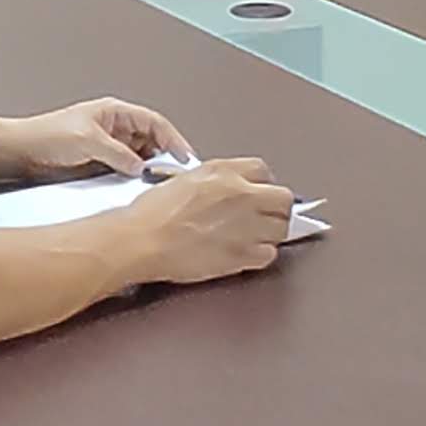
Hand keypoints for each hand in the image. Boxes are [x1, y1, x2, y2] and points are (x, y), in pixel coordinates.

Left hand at [1, 96, 191, 180]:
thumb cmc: (47, 135)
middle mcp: (114, 127)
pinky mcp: (99, 163)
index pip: (154, 122)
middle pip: (151, 140)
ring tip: (159, 183)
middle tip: (175, 174)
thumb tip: (142, 167)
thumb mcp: (88, 141)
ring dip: (150, 168)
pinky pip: (125, 169)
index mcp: (115, 112)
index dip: (173, 139)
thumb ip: (118, 154)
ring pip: (140, 157)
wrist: (21, 152)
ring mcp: (108, 146)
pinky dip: (134, 177)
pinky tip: (138, 187)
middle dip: (165, 155)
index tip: (186, 157)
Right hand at [128, 159, 295, 284]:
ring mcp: (245, 226)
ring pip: (282, 228)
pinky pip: (269, 255)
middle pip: (283, 199)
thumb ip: (213, 181)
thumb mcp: (182, 179)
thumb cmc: (151, 214)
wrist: (142, 240)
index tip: (256, 193)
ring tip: (254, 236)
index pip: (263, 171)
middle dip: (275, 208)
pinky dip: (261, 255)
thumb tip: (228, 189)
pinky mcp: (242, 254)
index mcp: (223, 172)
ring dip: (271, 233)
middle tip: (264, 216)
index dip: (260, 185)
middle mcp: (240, 195)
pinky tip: (245, 253)